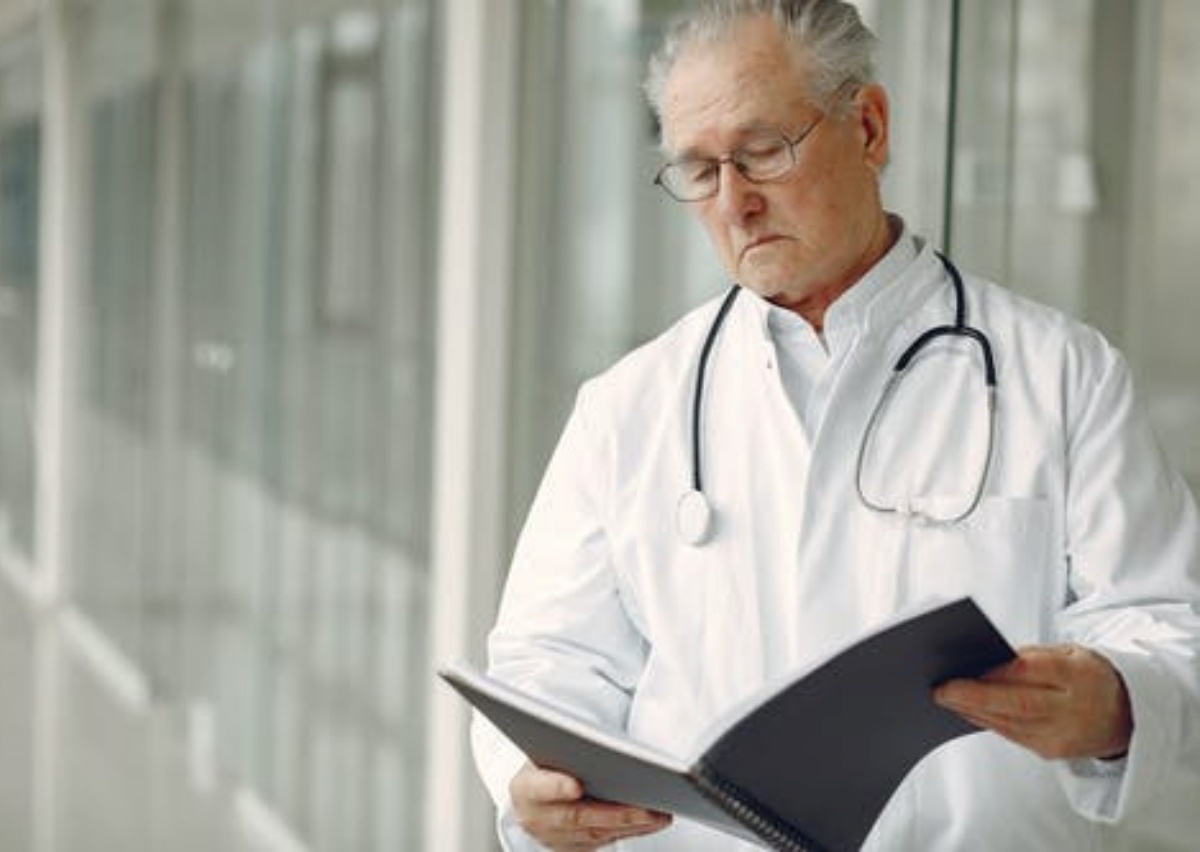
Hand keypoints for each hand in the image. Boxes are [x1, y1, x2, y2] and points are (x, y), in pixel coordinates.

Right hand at [509, 762, 671, 850]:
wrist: (533, 794)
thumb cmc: (546, 763)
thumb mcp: (546, 750)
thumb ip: (566, 750)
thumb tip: (601, 745)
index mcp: (524, 788)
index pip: (540, 787)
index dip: (557, 787)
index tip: (577, 786)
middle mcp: (536, 818)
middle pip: (578, 818)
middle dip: (615, 814)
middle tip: (646, 807)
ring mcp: (554, 838)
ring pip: (596, 835)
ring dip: (631, 825)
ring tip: (659, 813)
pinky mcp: (572, 849)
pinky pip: (604, 842)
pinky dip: (629, 832)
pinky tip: (651, 822)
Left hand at [934, 644, 1131, 760]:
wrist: (1127, 715)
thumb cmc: (1090, 675)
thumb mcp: (1071, 653)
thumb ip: (1034, 655)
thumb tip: (990, 659)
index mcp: (1079, 677)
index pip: (1032, 673)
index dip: (997, 672)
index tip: (966, 667)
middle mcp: (1072, 710)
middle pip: (1017, 704)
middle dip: (974, 697)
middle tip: (941, 689)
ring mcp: (1062, 736)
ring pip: (1009, 724)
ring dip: (972, 711)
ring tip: (944, 697)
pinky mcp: (1050, 752)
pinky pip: (1011, 735)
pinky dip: (985, 721)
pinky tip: (964, 710)